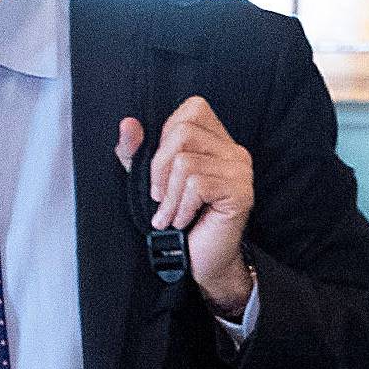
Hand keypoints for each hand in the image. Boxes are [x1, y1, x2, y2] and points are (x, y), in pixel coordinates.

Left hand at [115, 97, 254, 313]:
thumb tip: (127, 124)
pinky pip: (197, 185)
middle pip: (184, 131)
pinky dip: (181, 206)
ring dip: (169, 196)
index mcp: (217, 141)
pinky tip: (183, 220)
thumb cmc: (179, 220)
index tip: (163, 167)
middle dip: (158, 166)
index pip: (193, 108)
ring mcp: (241, 170)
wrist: (202, 260)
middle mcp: (234, 151)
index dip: (167, 133)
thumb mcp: (151, 181)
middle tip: (158, 196)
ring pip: (185, 162)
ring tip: (170, 214)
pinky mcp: (241, 192)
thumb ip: (137, 152)